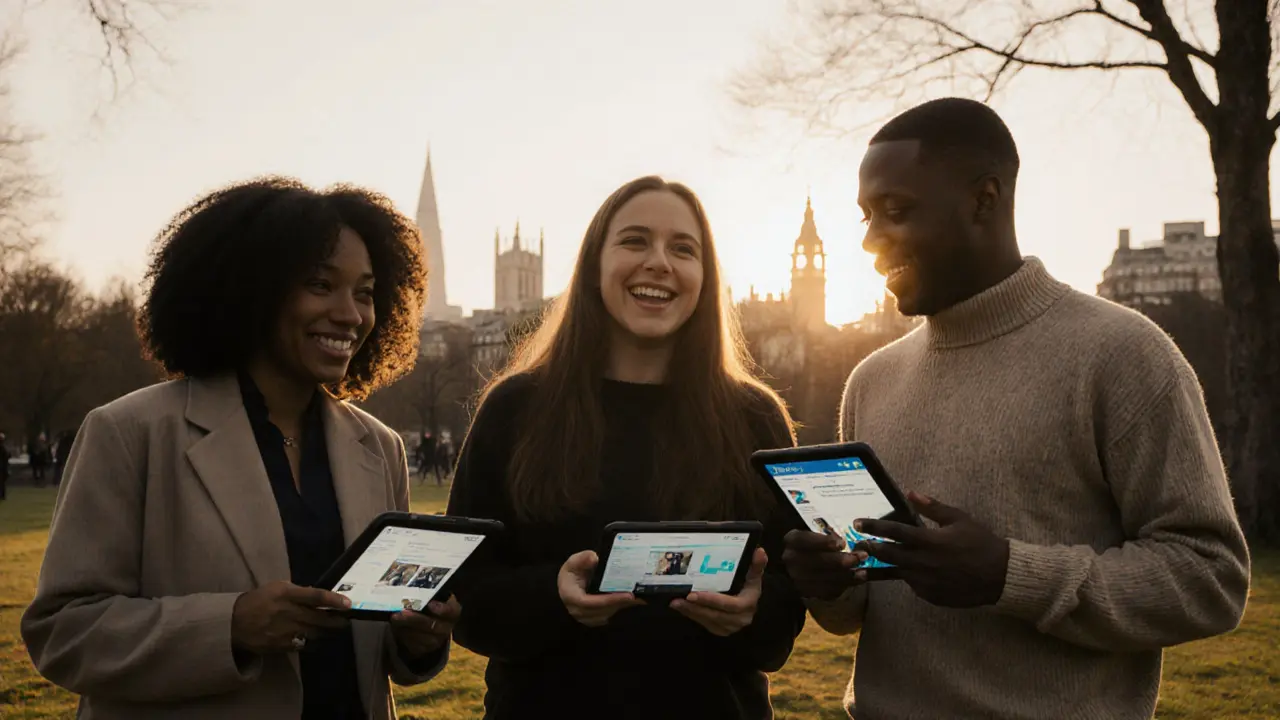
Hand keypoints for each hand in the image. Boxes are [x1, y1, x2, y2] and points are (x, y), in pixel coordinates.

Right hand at [231, 581, 351, 654]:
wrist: (235, 623)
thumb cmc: (260, 600)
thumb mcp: (277, 588)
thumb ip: (299, 591)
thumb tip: (319, 597)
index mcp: (286, 594)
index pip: (316, 597)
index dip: (334, 601)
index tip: (348, 604)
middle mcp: (287, 612)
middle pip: (320, 619)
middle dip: (337, 621)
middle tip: (346, 620)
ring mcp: (284, 631)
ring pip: (315, 634)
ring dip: (328, 632)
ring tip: (335, 629)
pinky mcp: (281, 646)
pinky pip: (305, 645)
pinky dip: (314, 641)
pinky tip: (318, 637)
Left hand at [390, 596, 460, 658]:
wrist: (426, 625)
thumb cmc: (428, 605)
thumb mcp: (431, 597)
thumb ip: (425, 592)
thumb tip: (412, 581)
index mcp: (453, 612)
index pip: (451, 612)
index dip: (442, 609)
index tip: (430, 604)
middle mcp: (447, 627)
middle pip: (433, 625)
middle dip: (415, 619)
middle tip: (401, 613)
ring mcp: (437, 640)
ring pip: (422, 638)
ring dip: (406, 628)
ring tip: (394, 618)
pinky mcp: (425, 650)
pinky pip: (414, 646)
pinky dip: (403, 636)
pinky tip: (396, 628)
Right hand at [558, 550, 643, 626]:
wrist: (568, 582)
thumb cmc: (572, 571)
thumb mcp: (574, 561)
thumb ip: (583, 558)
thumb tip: (593, 558)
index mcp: (570, 596)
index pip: (589, 603)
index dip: (608, 600)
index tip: (626, 595)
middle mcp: (577, 610)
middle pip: (600, 611)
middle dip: (619, 604)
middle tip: (636, 596)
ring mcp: (584, 617)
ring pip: (605, 615)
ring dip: (621, 607)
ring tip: (638, 598)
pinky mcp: (593, 619)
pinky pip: (607, 616)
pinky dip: (619, 608)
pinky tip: (631, 601)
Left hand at [670, 547, 766, 635]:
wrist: (749, 603)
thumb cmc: (749, 585)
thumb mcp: (754, 575)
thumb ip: (757, 565)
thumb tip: (759, 551)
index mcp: (748, 603)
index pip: (730, 605)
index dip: (712, 601)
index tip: (693, 594)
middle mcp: (741, 618)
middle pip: (716, 615)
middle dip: (696, 607)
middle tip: (680, 598)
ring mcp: (730, 627)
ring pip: (708, 621)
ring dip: (691, 612)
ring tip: (676, 602)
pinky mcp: (720, 630)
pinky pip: (704, 624)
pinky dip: (692, 615)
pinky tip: (682, 607)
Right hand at [781, 529, 866, 599]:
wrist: (804, 563)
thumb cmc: (815, 543)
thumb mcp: (816, 533)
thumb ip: (829, 534)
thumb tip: (846, 541)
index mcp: (792, 540)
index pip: (804, 540)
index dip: (823, 542)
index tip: (842, 543)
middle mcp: (791, 560)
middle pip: (817, 561)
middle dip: (841, 560)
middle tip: (861, 557)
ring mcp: (798, 578)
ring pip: (824, 578)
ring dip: (847, 575)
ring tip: (864, 571)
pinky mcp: (808, 592)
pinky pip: (828, 591)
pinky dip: (845, 585)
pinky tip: (858, 579)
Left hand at [854, 491, 1010, 607]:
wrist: (1000, 576)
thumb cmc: (980, 543)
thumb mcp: (959, 519)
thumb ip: (932, 507)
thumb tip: (910, 493)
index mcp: (929, 541)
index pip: (894, 532)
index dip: (873, 526)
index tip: (857, 523)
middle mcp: (923, 563)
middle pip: (888, 555)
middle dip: (869, 549)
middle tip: (856, 545)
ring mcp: (925, 582)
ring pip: (896, 574)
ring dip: (879, 570)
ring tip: (860, 569)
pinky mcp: (930, 596)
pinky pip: (912, 585)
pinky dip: (907, 578)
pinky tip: (904, 574)